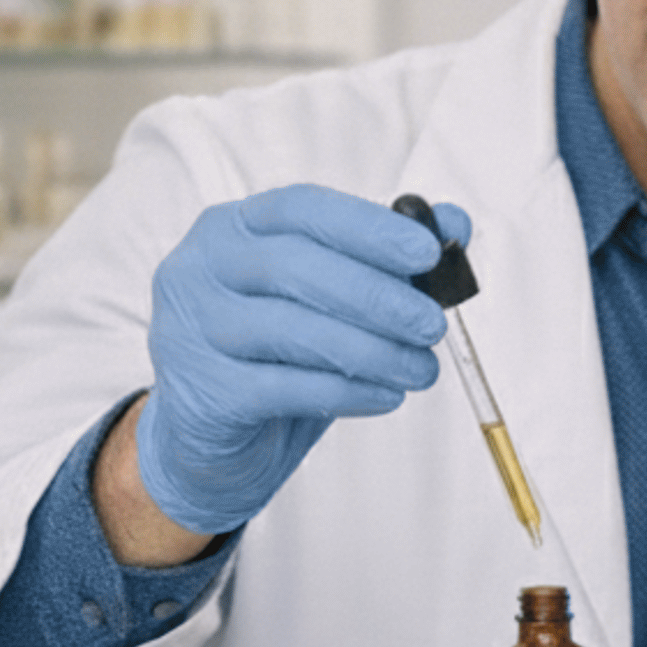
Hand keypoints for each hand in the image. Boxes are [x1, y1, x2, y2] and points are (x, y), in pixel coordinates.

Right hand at [135, 187, 464, 533]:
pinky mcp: (202, 390)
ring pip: (290, 329)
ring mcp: (191, 328)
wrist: (208, 437)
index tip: (427, 252)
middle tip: (433, 324)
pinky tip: (386, 395)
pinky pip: (282, 387)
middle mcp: (201, 267)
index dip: (368, 227)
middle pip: (294, 266)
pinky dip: (344, 391)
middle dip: (376, 296)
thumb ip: (386, 261)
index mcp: (234, 227)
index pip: (303, 208)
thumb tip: (455, 224)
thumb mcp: (327, 303)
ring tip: (422, 370)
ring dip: (370, 350)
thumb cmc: (272, 356)